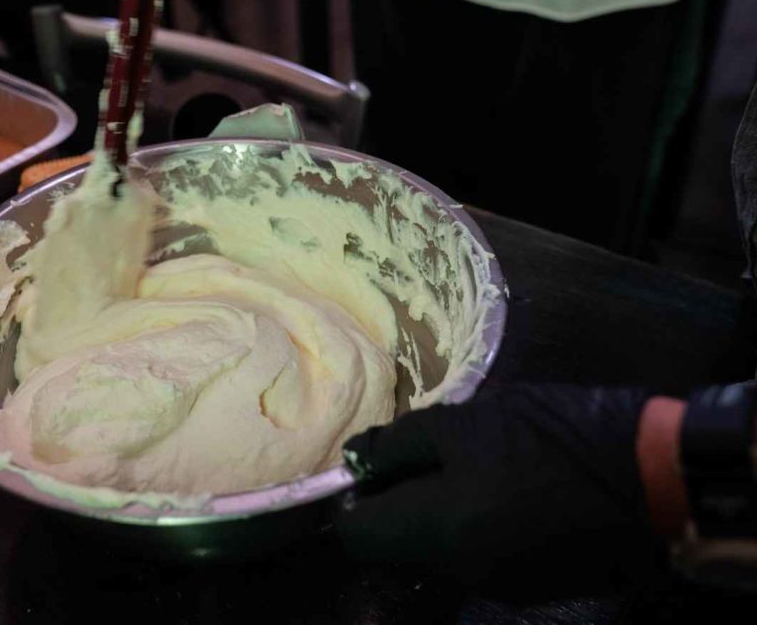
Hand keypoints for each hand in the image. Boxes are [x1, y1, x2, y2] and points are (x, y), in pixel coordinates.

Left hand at [337, 384, 668, 598]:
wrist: (655, 477)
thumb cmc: (548, 438)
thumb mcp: (466, 422)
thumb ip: (401, 443)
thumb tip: (357, 459)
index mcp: (436, 532)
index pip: (356, 536)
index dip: (352, 498)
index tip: (370, 465)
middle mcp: (459, 569)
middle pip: (398, 543)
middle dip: (399, 499)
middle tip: (427, 449)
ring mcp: (500, 583)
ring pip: (440, 547)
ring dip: (440, 509)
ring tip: (473, 459)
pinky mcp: (534, 583)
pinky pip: (480, 553)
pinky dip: (477, 523)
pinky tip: (507, 485)